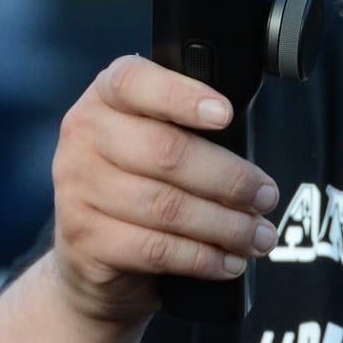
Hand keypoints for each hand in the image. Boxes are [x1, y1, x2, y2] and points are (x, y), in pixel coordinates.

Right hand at [50, 55, 279, 323]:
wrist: (89, 254)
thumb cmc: (137, 182)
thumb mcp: (153, 139)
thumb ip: (187, 129)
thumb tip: (250, 156)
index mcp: (104, 98)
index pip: (133, 81)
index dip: (182, 95)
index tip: (226, 114)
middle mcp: (84, 137)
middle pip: (165, 152)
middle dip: (229, 178)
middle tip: (265, 195)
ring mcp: (77, 190)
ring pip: (166, 207)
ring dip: (226, 225)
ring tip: (258, 235)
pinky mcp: (86, 239)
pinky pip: (156, 249)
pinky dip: (203, 257)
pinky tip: (229, 261)